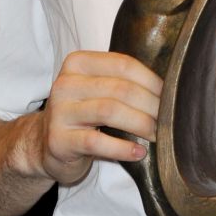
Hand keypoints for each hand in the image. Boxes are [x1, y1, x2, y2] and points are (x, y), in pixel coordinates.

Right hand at [32, 50, 160, 185]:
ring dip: (140, 124)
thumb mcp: (96, 90)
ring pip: (110, 111)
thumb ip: (122, 82)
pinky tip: (138, 153)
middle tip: (168, 121)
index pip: (123, 65)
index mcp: (77, 63)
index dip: (152, 81)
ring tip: (156, 135)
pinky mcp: (59, 140)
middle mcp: (65, 83)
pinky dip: (123, 148)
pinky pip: (97, 142)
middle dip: (151, 106)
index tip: (170, 97)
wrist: (45, 144)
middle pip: (120, 89)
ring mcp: (60, 112)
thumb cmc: (82, 115)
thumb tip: (169, 89)